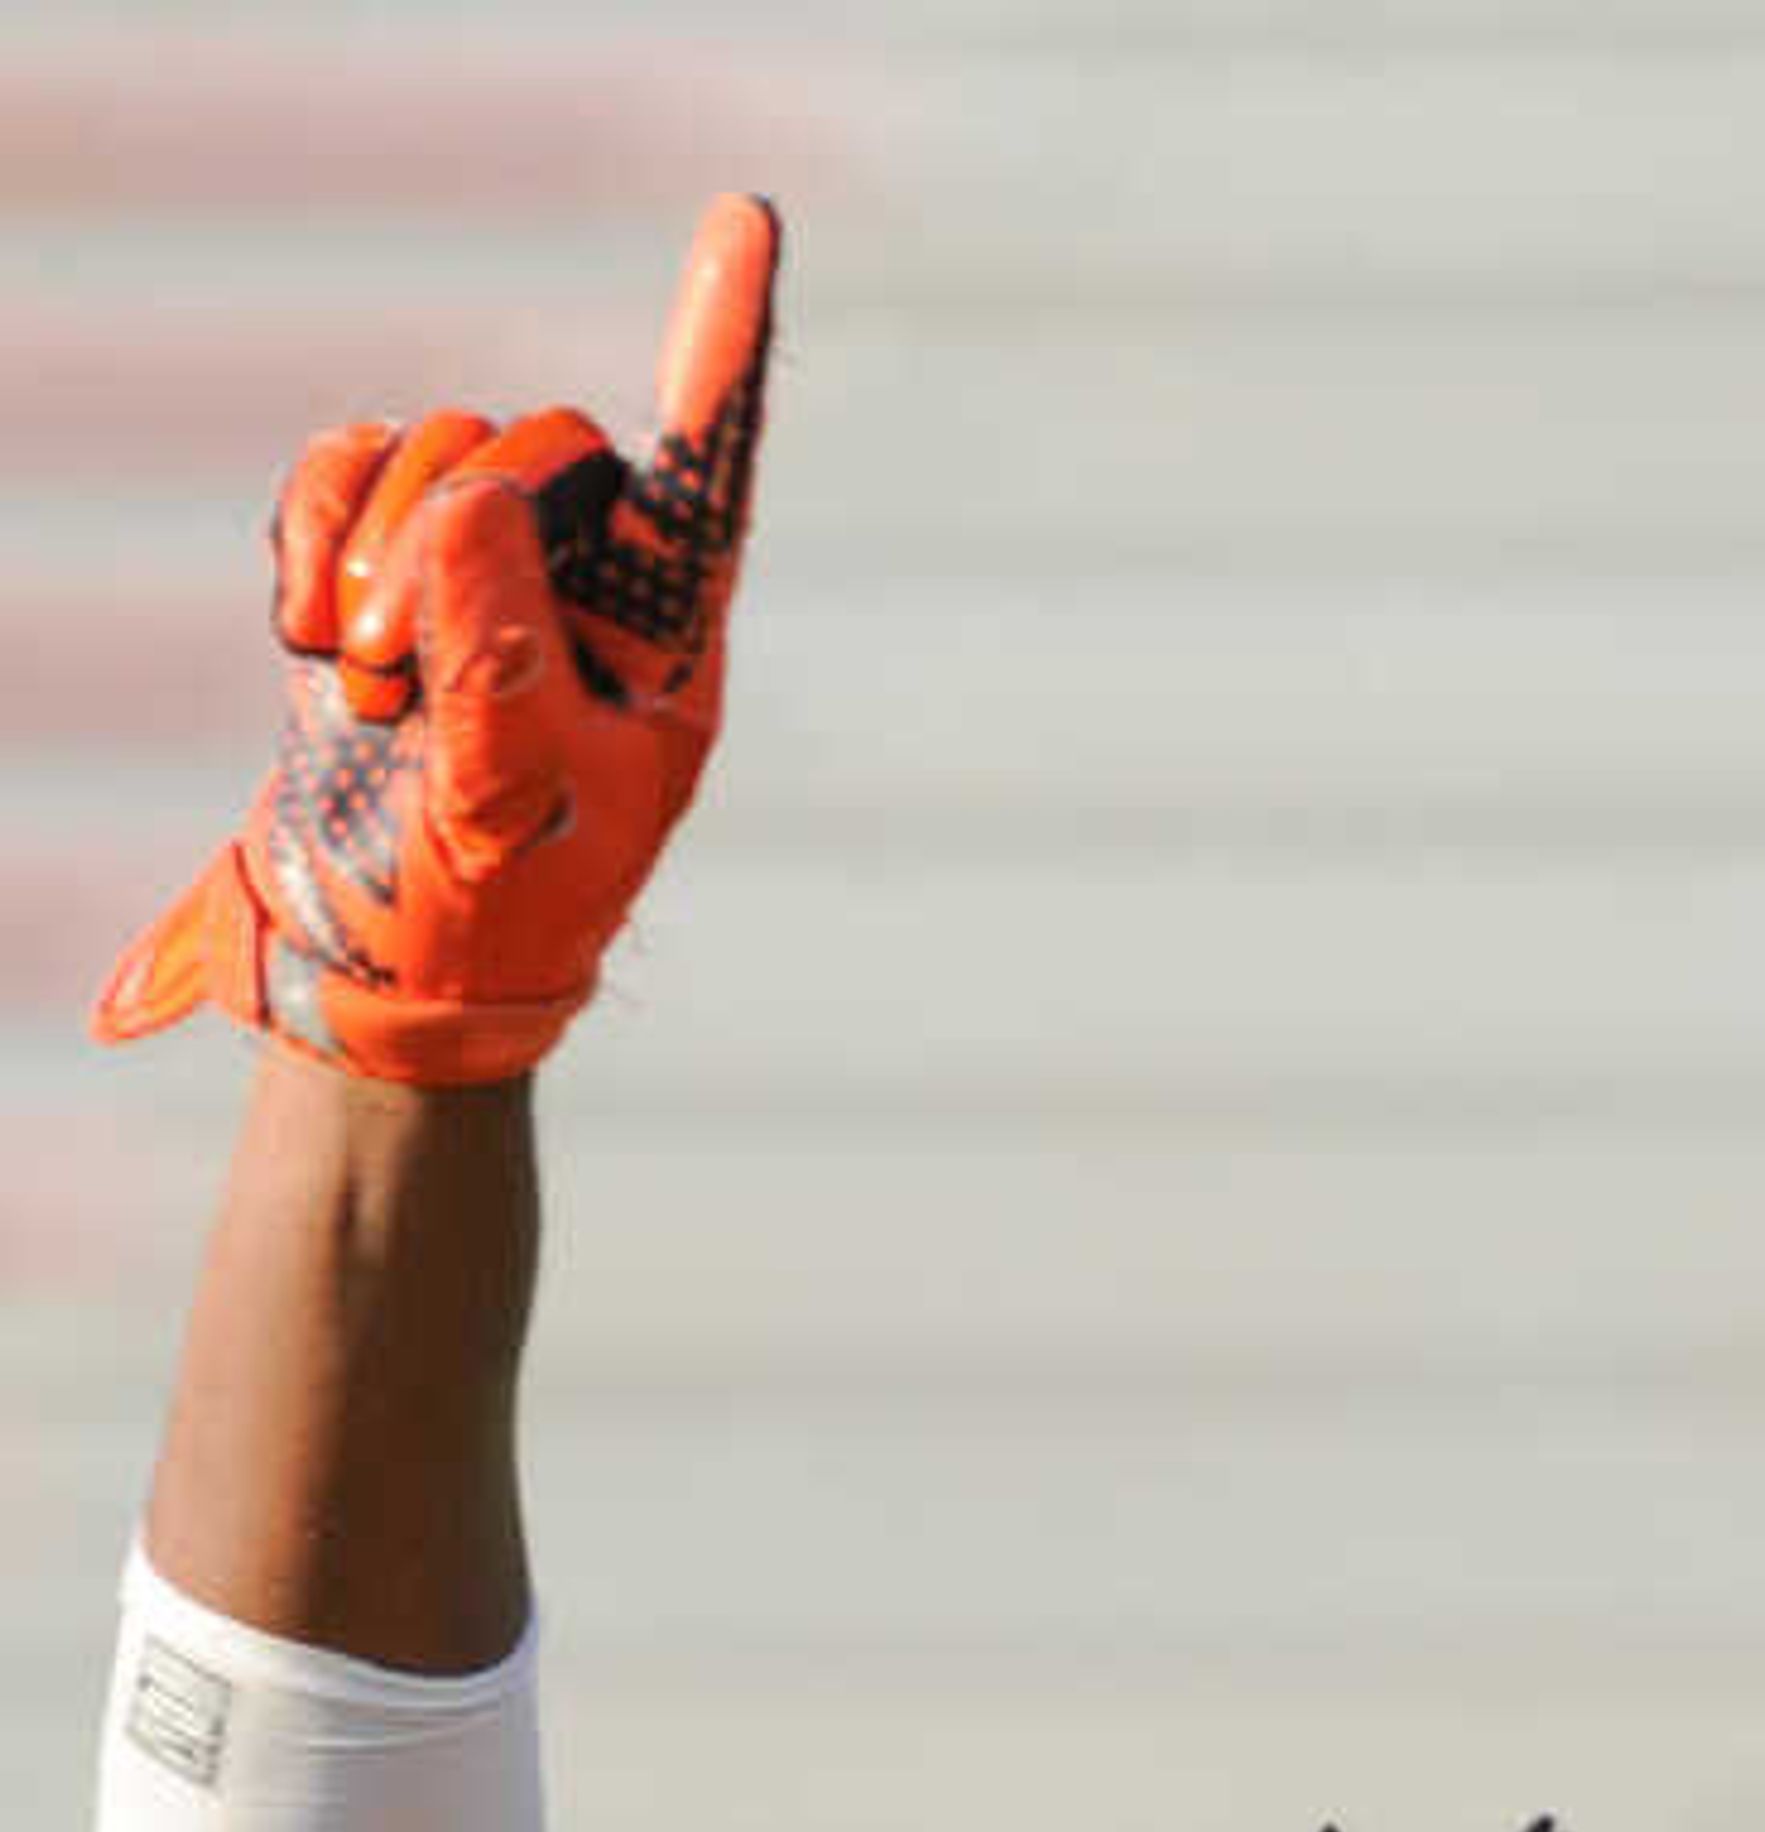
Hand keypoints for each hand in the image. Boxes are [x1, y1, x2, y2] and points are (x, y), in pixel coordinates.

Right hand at [95, 193, 778, 1082]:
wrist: (389, 960)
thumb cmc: (488, 910)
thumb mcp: (507, 809)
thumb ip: (499, 664)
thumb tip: (474, 501)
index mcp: (667, 638)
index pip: (710, 472)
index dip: (722, 346)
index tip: (747, 222)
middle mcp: (590, 578)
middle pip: (538, 444)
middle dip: (445, 532)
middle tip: (382, 667)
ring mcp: (486, 560)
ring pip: (435, 444)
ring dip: (372, 551)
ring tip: (358, 685)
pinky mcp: (384, 554)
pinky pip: (343, 463)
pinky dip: (309, 528)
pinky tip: (302, 626)